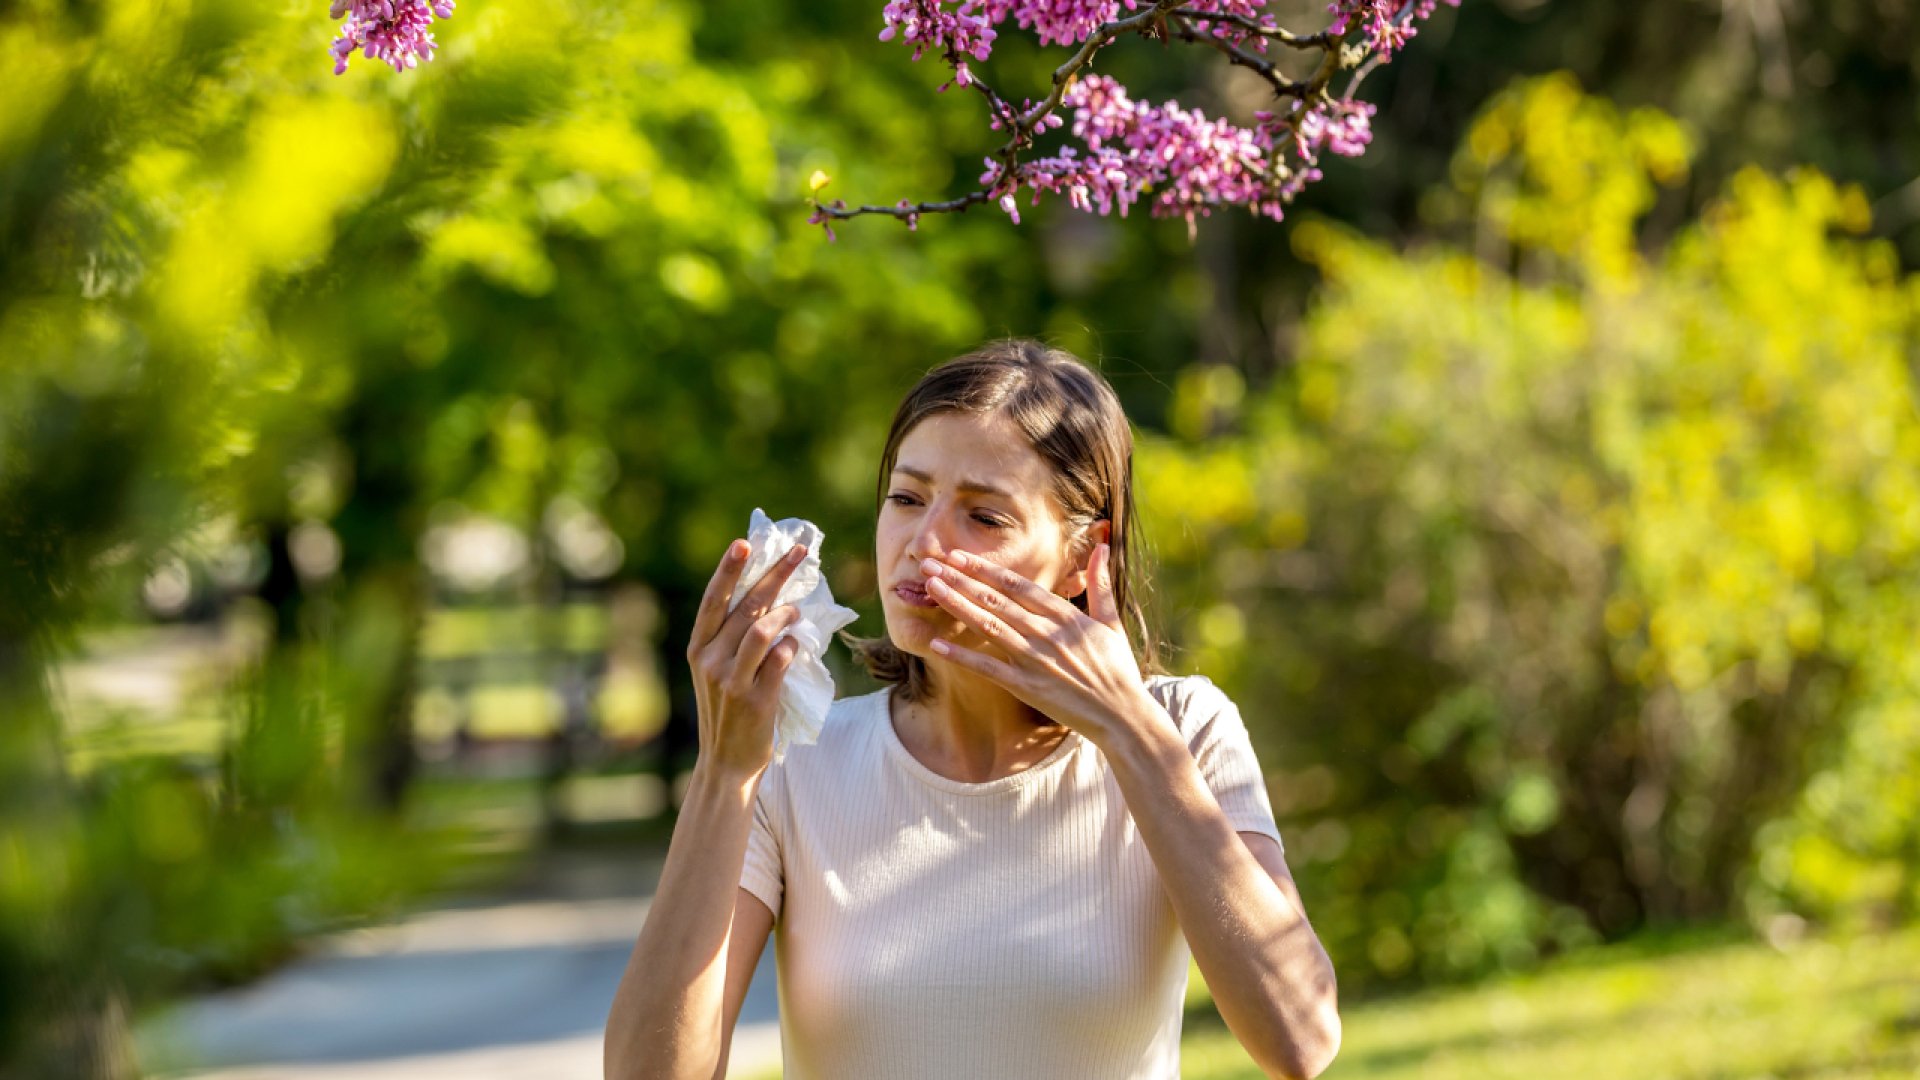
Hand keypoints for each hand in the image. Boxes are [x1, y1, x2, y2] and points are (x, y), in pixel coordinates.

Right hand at [686, 538, 808, 778]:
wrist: (726, 763)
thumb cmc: (728, 711)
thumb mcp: (717, 671)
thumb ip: (732, 639)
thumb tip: (768, 598)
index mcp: (697, 648)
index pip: (713, 600)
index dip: (728, 570)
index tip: (745, 543)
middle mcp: (709, 660)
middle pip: (746, 606)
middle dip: (776, 574)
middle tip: (800, 552)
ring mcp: (731, 680)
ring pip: (762, 630)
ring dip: (787, 614)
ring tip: (798, 611)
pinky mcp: (755, 699)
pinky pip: (779, 659)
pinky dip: (791, 646)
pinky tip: (796, 644)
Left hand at [919, 544, 1161, 746]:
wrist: (1122, 716)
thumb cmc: (1117, 669)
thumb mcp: (1112, 622)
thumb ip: (1100, 584)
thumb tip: (1102, 546)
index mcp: (1065, 616)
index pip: (1018, 585)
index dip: (986, 569)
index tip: (960, 555)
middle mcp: (1046, 634)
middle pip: (996, 600)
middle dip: (961, 579)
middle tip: (930, 564)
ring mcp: (1035, 661)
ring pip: (989, 626)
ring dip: (957, 605)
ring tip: (931, 588)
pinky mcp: (1027, 687)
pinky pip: (988, 669)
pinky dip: (962, 656)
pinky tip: (936, 644)